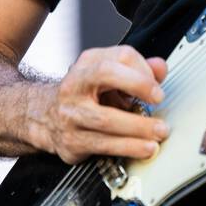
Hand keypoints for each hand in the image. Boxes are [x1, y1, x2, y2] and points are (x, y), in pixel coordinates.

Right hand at [30, 44, 168, 164]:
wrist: (45, 118)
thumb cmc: (84, 95)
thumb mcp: (108, 78)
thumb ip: (138, 70)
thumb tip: (160, 67)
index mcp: (88, 65)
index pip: (120, 56)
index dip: (143, 70)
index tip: (158, 87)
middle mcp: (75, 85)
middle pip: (106, 74)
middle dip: (137, 85)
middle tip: (158, 100)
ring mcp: (71, 114)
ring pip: (106, 118)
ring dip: (138, 127)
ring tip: (159, 132)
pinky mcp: (72, 141)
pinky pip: (103, 145)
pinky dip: (128, 147)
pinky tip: (144, 148)